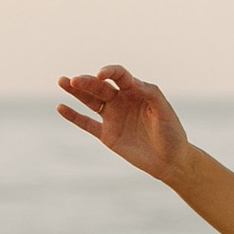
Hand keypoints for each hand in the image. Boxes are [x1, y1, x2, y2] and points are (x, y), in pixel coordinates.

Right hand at [56, 66, 190, 184]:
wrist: (170, 160)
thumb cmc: (172, 133)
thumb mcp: (164, 111)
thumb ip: (151, 94)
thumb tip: (134, 82)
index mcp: (137, 91)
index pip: (120, 76)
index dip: (110, 72)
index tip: (102, 75)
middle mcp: (122, 101)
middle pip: (101, 87)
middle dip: (87, 82)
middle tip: (74, 80)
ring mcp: (113, 117)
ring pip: (90, 101)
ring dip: (76, 92)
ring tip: (62, 81)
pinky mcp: (107, 135)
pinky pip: (86, 123)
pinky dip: (74, 116)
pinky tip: (61, 107)